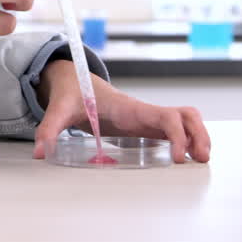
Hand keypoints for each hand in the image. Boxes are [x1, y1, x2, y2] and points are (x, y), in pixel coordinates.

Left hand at [33, 60, 210, 163]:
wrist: (73, 80)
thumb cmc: (72, 92)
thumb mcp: (59, 108)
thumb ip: (50, 127)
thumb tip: (42, 151)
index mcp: (130, 108)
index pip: (166, 116)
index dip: (177, 134)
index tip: (177, 157)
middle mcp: (144, 112)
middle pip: (187, 116)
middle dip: (199, 135)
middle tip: (199, 160)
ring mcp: (147, 119)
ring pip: (186, 121)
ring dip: (198, 138)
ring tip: (199, 161)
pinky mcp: (145, 127)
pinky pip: (175, 130)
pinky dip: (187, 141)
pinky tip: (185, 159)